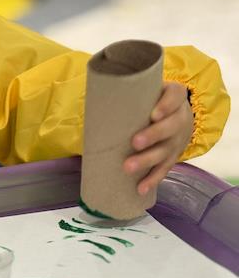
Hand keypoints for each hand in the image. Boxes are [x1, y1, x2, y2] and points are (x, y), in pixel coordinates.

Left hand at [124, 81, 193, 195]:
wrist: (178, 114)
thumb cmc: (154, 99)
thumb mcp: (149, 89)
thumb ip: (132, 90)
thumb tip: (97, 93)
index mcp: (176, 96)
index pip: (175, 97)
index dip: (166, 106)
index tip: (153, 114)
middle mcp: (181, 118)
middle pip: (171, 127)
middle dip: (153, 136)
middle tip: (134, 142)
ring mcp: (178, 140)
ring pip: (165, 151)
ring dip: (147, 161)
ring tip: (127, 167)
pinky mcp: (173, 157)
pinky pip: (163, 169)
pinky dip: (152, 180)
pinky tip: (140, 188)